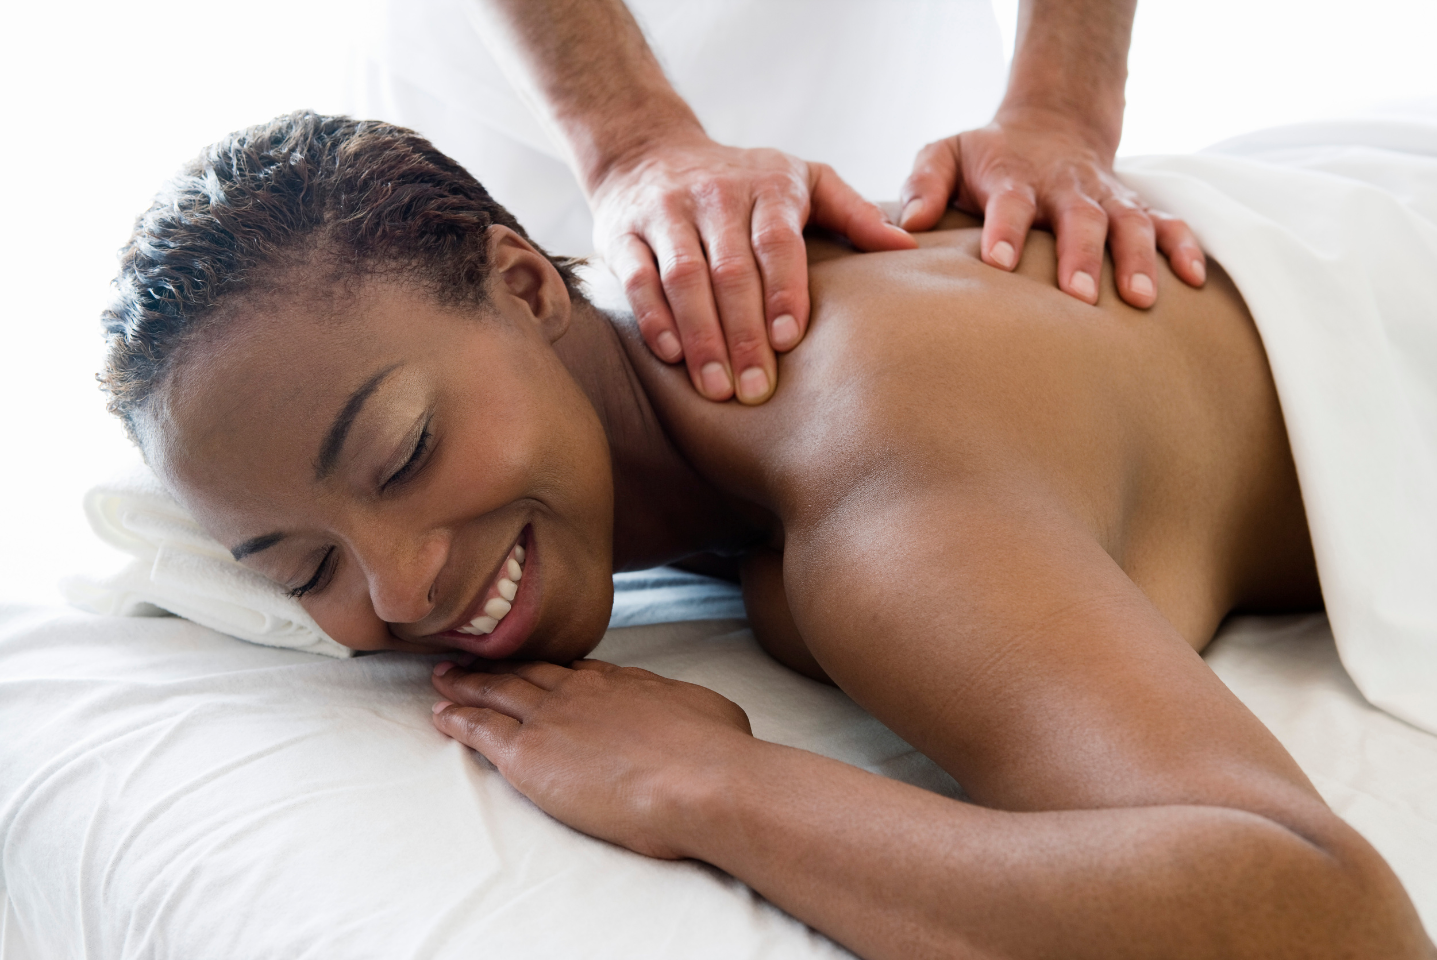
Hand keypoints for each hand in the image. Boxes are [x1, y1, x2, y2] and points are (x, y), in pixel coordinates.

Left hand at [430, 658, 753, 858]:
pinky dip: (458, 718)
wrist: (699, 778)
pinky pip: (481, 728)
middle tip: (471, 658)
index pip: (577, 670)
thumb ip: (687, 710)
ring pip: (497, 691)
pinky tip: (441, 714)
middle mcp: (583, 690)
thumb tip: (699, 718)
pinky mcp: (529, 753)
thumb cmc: (716, 752)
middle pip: (530, 671)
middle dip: (499, 664)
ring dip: (468, 683)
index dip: (551, 667)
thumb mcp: (711, 712)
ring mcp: (552, 716)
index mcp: (625, 682)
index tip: (535, 665)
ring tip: (444, 677)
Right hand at [590, 135, 915, 403]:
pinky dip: (653, 318)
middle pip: (729, 269)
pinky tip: (672, 357)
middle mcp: (713, 195)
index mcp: (766, 185)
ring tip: (717, 387)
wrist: (647, 149)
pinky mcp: (622, 233)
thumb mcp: (804, 179)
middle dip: (743, 332)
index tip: (789, 340)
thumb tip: (908, 246)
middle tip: (756, 388)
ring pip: (682, 278)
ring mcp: (663, 213)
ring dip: (700, 336)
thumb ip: (853, 213)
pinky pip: (636, 278)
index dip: (782, 290)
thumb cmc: (743, 179)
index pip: (776, 241)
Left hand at [898, 112, 1206, 307]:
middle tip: (1080, 298)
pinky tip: (1195, 282)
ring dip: (1139, 260)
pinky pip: (1168, 224)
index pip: (1009, 203)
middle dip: (1081, 257)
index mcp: (1015, 177)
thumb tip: (909, 224)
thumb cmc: (986, 157)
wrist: (1050, 125)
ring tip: (1140, 300)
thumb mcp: (945, 153)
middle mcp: (1066, 187)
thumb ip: (924, 184)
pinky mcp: (1135, 208)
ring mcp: (1106, 197)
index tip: (1001, 263)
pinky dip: (1186, 248)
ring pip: (1130, 224)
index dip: (1006, 230)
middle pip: (1079, 219)